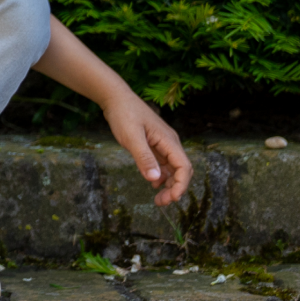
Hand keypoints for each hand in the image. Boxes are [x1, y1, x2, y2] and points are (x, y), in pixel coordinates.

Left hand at [103, 90, 192, 205]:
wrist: (115, 98)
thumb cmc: (124, 114)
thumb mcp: (131, 137)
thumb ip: (143, 158)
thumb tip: (156, 180)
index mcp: (168, 140)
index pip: (184, 167)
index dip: (181, 185)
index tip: (172, 199)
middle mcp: (170, 143)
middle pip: (181, 170)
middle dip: (175, 188)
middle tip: (161, 203)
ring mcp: (162, 144)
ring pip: (172, 169)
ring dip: (169, 184)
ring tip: (158, 199)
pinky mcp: (154, 144)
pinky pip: (163, 164)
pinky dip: (161, 176)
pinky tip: (153, 184)